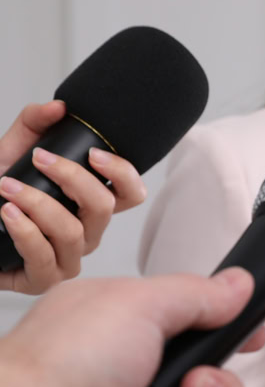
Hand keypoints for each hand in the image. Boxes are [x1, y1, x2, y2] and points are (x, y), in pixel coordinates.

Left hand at [0, 101, 147, 293]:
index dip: (123, 174)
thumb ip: (33, 126)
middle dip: (72, 179)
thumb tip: (57, 107)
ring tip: (7, 187)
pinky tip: (6, 213)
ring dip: (38, 204)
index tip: (93, 154)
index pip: (131, 195)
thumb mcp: (10, 154)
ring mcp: (68, 259)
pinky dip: (25, 230)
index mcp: (90, 207)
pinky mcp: (43, 279)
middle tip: (40, 159)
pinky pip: (44, 256)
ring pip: (72, 232)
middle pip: (103, 208)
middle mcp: (87, 234)